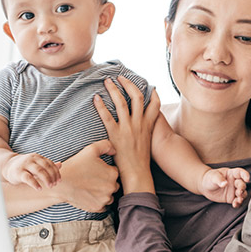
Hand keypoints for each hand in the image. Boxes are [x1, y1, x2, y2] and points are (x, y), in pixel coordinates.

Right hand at [1, 152, 59, 188]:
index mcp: (37, 157)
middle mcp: (32, 159)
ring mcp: (25, 165)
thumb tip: (61, 164)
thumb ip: (48, 165)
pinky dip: (35, 184)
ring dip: (46, 179)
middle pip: (46, 167)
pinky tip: (39, 189)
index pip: (50, 164)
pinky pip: (28, 178)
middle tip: (55, 184)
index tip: (59, 180)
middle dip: (52, 176)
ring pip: (39, 171)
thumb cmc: (25, 167)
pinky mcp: (18, 172)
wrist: (8, 166)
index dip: (56, 172)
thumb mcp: (36, 165)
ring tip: (50, 186)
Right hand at [50, 140, 120, 212]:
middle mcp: (112, 187)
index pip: (114, 172)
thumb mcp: (90, 150)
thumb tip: (115, 151)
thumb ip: (106, 146)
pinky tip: (90, 196)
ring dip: (103, 193)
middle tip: (92, 180)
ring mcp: (105, 198)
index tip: (95, 171)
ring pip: (109, 196)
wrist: (62, 184)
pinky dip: (98, 202)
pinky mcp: (98, 207)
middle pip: (113, 184)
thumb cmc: (76, 166)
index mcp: (112, 173)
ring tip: (91, 188)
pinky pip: (103, 206)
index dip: (105, 170)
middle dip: (105, 182)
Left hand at [93, 77, 158, 194]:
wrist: (138, 174)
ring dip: (113, 89)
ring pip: (121, 102)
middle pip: (137, 97)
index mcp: (148, 125)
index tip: (149, 85)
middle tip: (120, 77)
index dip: (152, 93)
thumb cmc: (141, 161)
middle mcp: (139, 124)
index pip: (154, 104)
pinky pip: (107, 117)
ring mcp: (128, 128)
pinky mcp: (116, 135)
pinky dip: (101, 106)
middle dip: (128, 84)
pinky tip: (95, 98)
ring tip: (107, 81)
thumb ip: (145, 130)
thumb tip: (141, 125)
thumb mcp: (147, 142)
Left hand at [200, 167, 249, 206]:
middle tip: (239, 192)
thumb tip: (224, 183)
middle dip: (242, 188)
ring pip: (242, 194)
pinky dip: (238, 203)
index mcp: (232, 174)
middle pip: (242, 184)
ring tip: (238, 200)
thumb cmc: (210, 178)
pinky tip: (235, 205)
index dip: (245, 175)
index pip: (241, 173)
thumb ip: (219, 179)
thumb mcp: (213, 176)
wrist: (205, 187)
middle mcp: (235, 182)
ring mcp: (234, 190)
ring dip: (242, 197)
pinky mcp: (232, 198)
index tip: (247, 179)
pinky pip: (237, 201)